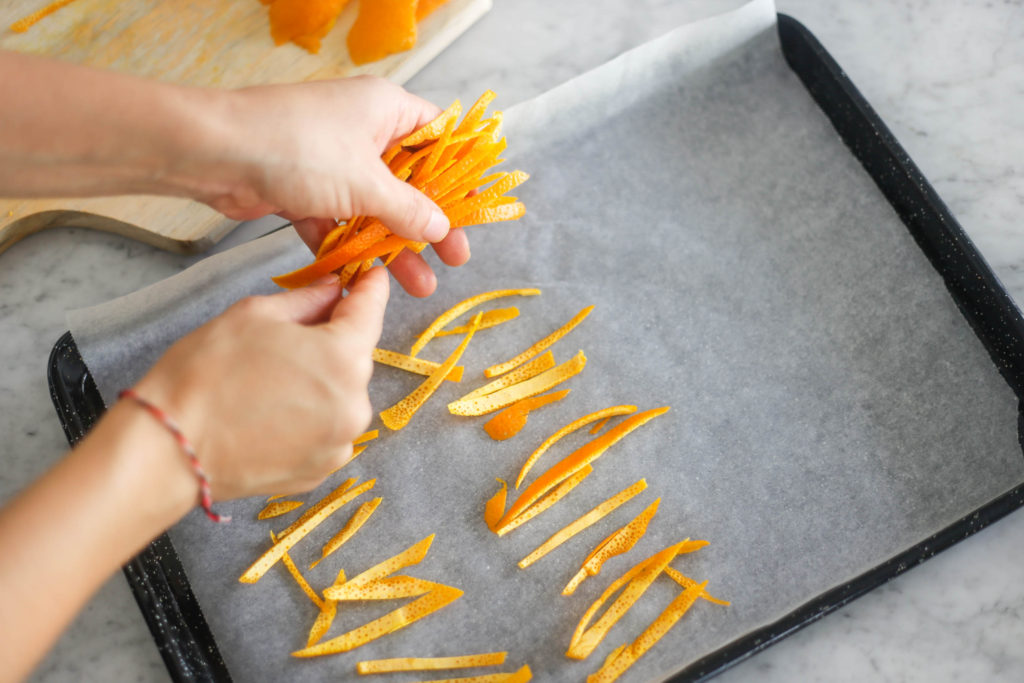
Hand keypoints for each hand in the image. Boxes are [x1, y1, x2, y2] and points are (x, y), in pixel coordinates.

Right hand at [132, 268, 389, 499]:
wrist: (171, 449)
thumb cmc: (205, 373)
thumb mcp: (255, 315)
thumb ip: (307, 299)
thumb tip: (332, 289)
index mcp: (344, 358)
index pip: (371, 311)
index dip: (370, 288)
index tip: (370, 274)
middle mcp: (355, 404)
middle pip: (355, 357)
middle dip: (332, 340)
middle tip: (289, 336)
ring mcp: (341, 442)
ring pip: (342, 395)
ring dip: (321, 381)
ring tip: (272, 381)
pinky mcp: (323, 469)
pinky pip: (328, 429)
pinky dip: (310, 416)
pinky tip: (273, 412)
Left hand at [200, 76, 470, 296]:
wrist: (214, 154)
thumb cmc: (297, 149)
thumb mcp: (366, 183)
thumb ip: (408, 209)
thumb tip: (442, 227)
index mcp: (386, 110)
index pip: (438, 136)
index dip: (459, 173)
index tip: (475, 209)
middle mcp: (362, 131)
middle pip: (409, 181)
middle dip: (429, 224)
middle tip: (453, 259)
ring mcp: (332, 162)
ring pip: (375, 209)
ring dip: (394, 246)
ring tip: (419, 286)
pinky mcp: (305, 190)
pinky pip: (340, 223)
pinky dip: (352, 249)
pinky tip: (366, 281)